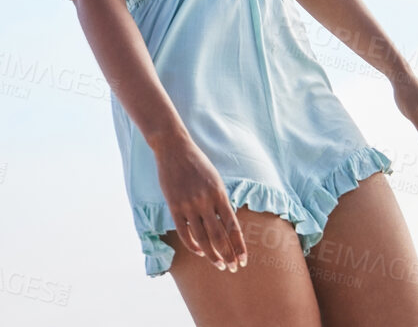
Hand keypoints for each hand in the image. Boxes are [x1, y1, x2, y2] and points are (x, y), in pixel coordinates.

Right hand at [154, 130, 246, 270]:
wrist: (174, 148)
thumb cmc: (197, 163)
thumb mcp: (215, 179)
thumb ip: (221, 201)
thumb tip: (228, 224)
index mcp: (219, 194)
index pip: (233, 227)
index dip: (239, 246)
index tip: (244, 260)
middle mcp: (205, 201)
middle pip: (219, 237)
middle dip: (228, 255)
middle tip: (233, 268)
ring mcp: (188, 204)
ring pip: (202, 238)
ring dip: (212, 255)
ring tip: (220, 265)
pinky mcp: (174, 205)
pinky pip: (184, 232)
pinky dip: (193, 245)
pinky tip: (200, 252)